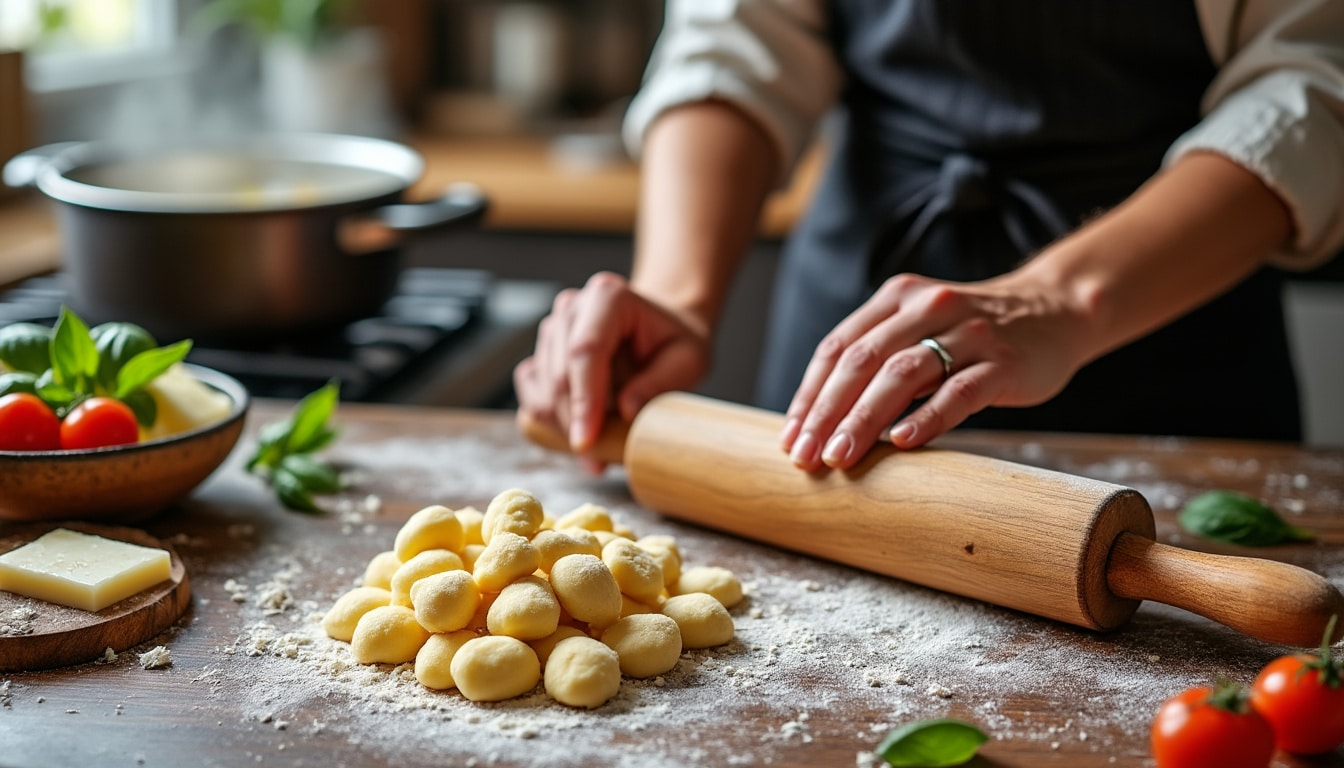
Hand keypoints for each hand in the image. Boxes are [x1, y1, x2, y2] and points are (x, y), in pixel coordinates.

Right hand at [514, 272, 711, 471]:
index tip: (588, 440)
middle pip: (559, 375)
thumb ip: (659, 383)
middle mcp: (572, 308)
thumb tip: (627, 410)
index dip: (585, 399)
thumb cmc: (673, 345)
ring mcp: (551, 330)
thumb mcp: (688, 361)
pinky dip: (550, 424)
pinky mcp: (540, 355)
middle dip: (576, 423)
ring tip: (601, 446)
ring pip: (542, 390)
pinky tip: (581, 434)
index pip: (585, 351)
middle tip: (600, 459)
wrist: (658, 334)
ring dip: (565, 427)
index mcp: (608, 297)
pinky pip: (532, 396)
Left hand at [779, 271, 1091, 470]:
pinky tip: (903, 441)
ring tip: (840, 456)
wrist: (1056, 312)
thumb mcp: (920, 327)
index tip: (790, 435)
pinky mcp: (1003, 362)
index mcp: (897, 298)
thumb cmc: (974, 333)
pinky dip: (928, 417)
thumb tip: (820, 420)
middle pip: (863, 361)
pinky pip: (960, 391)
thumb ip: (878, 358)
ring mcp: (968, 333)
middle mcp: (928, 307)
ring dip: (864, 418)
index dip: (810, 393)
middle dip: (827, 411)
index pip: (839, 346)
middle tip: (806, 455)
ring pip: (904, 374)